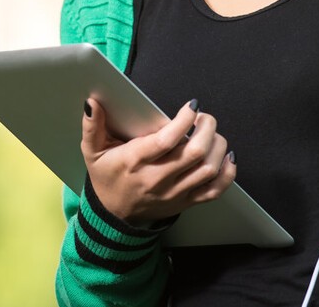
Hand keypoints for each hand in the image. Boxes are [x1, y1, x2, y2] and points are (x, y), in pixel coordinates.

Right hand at [81, 98, 236, 225]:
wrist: (114, 215)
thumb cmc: (107, 177)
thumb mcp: (92, 151)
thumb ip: (92, 126)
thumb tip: (92, 103)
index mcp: (135, 161)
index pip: (166, 140)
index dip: (184, 120)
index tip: (191, 106)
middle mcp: (158, 179)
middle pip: (194, 153)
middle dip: (207, 128)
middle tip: (205, 117)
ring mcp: (174, 192)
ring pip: (208, 170)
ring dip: (218, 146)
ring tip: (212, 133)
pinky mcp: (186, 202)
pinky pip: (215, 190)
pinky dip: (227, 172)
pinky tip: (225, 156)